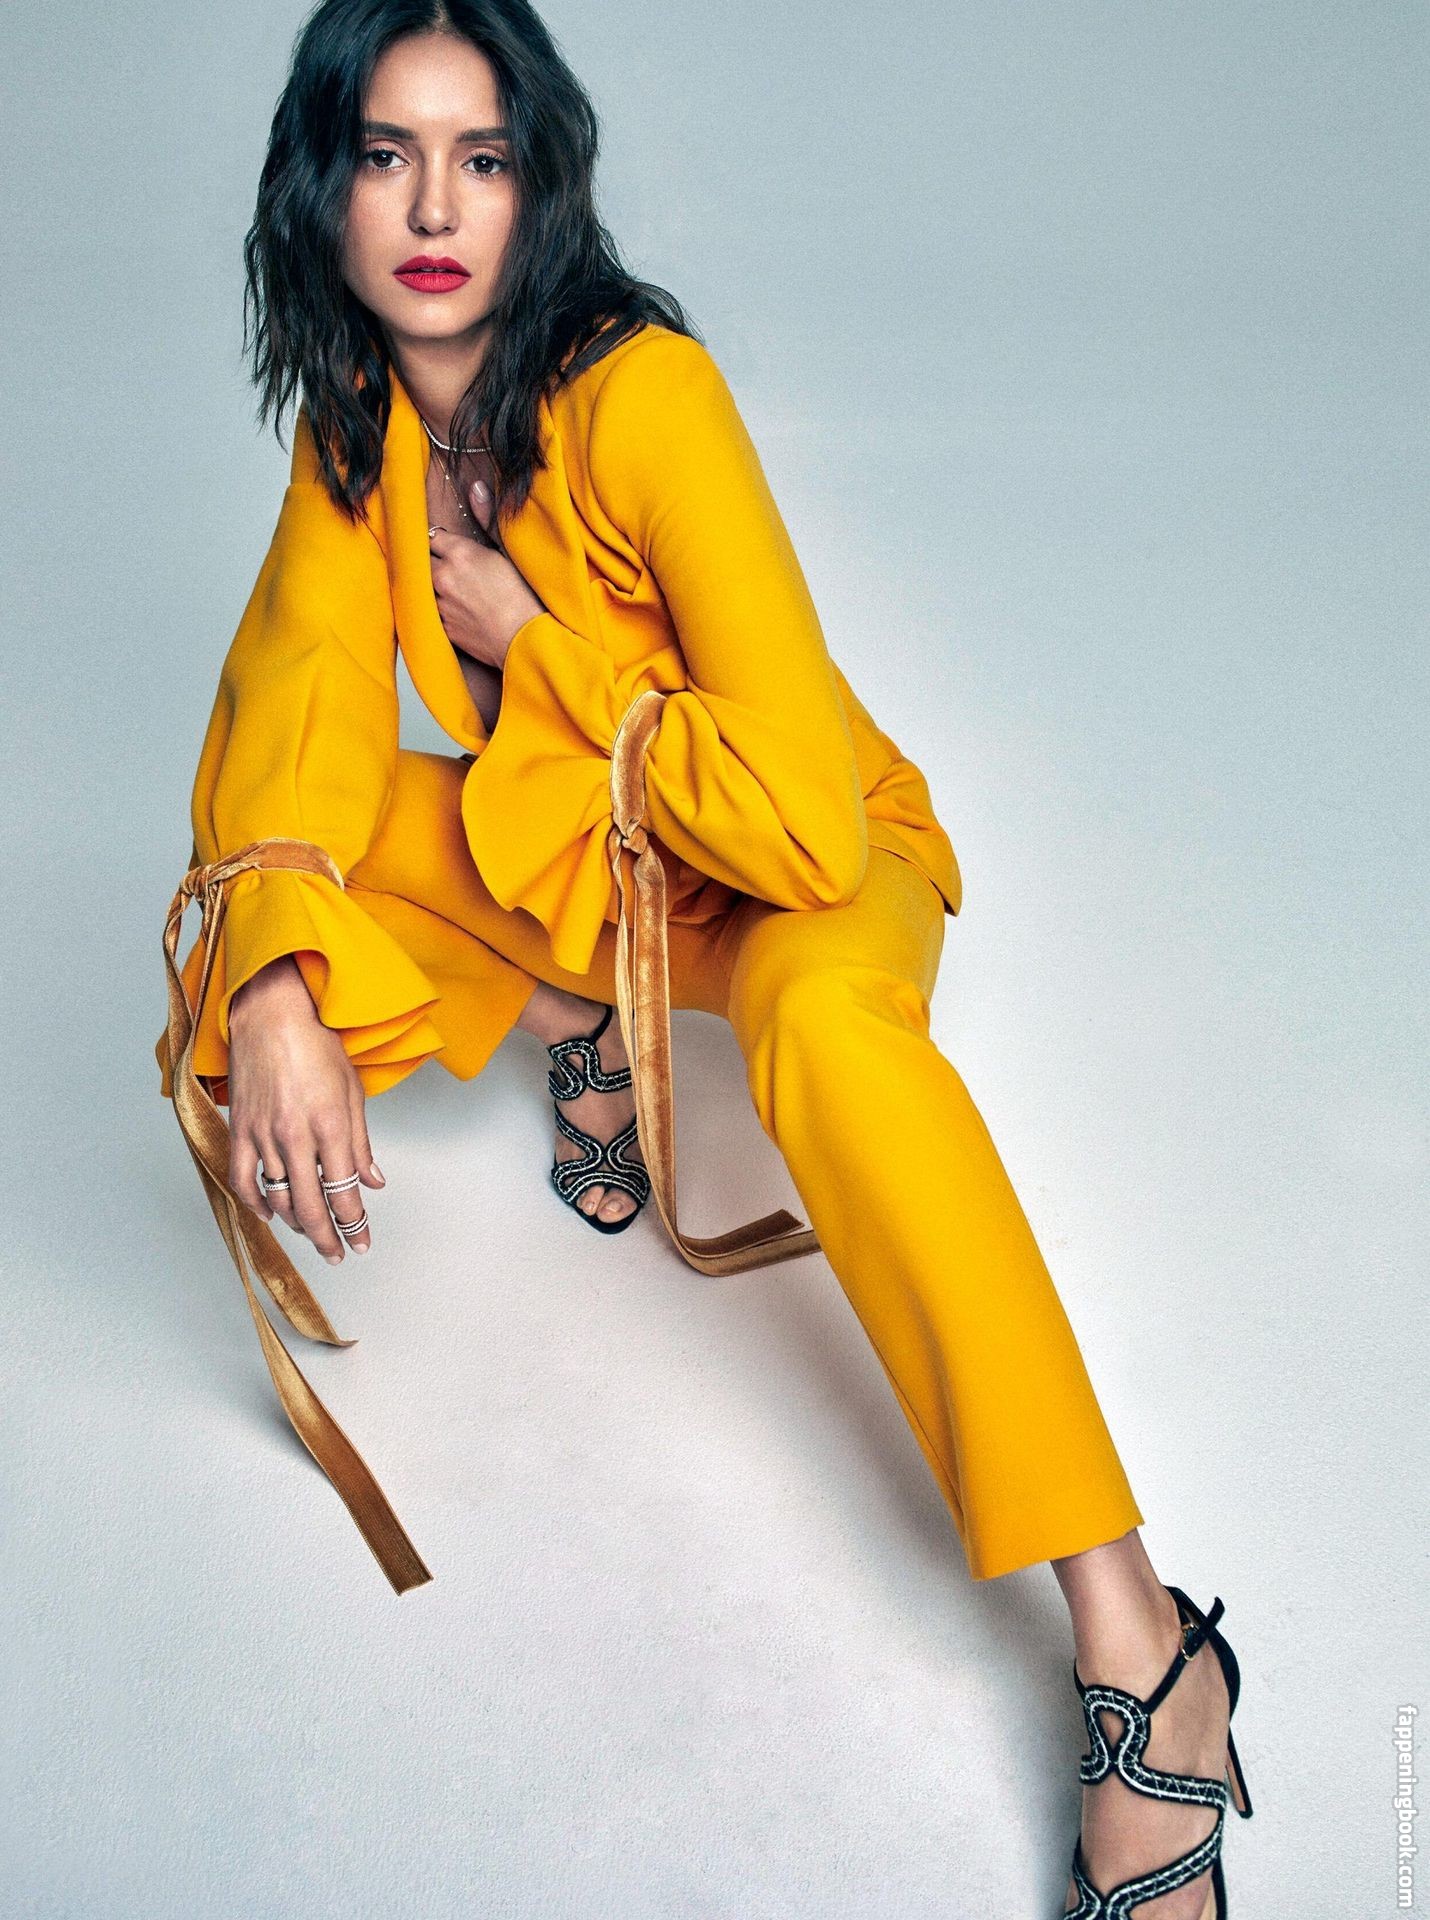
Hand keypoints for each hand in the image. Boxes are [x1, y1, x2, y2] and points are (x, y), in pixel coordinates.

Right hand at [225, 956, 385, 1263]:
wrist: (271, 1015)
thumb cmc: (317, 1045)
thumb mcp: (353, 1092)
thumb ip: (361, 1144)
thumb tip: (373, 1182)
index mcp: (330, 1126)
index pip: (345, 1193)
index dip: (355, 1225)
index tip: (362, 1242)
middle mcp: (296, 1136)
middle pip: (312, 1206)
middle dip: (328, 1238)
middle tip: (338, 1254)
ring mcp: (264, 1135)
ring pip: (279, 1197)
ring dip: (297, 1223)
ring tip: (312, 1233)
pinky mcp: (240, 1130)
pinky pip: (244, 1179)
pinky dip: (257, 1202)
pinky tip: (271, 1213)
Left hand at [429, 478, 545, 671]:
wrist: (527, 642)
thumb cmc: (525, 598)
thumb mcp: (509, 551)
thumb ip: (487, 519)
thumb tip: (475, 488)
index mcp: (460, 553)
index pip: (434, 537)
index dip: (443, 542)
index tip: (449, 547)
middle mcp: (444, 577)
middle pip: (424, 561)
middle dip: (434, 563)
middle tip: (453, 569)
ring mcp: (441, 605)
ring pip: (425, 589)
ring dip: (435, 587)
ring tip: (457, 592)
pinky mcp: (444, 629)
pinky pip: (433, 613)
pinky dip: (441, 610)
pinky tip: (460, 611)